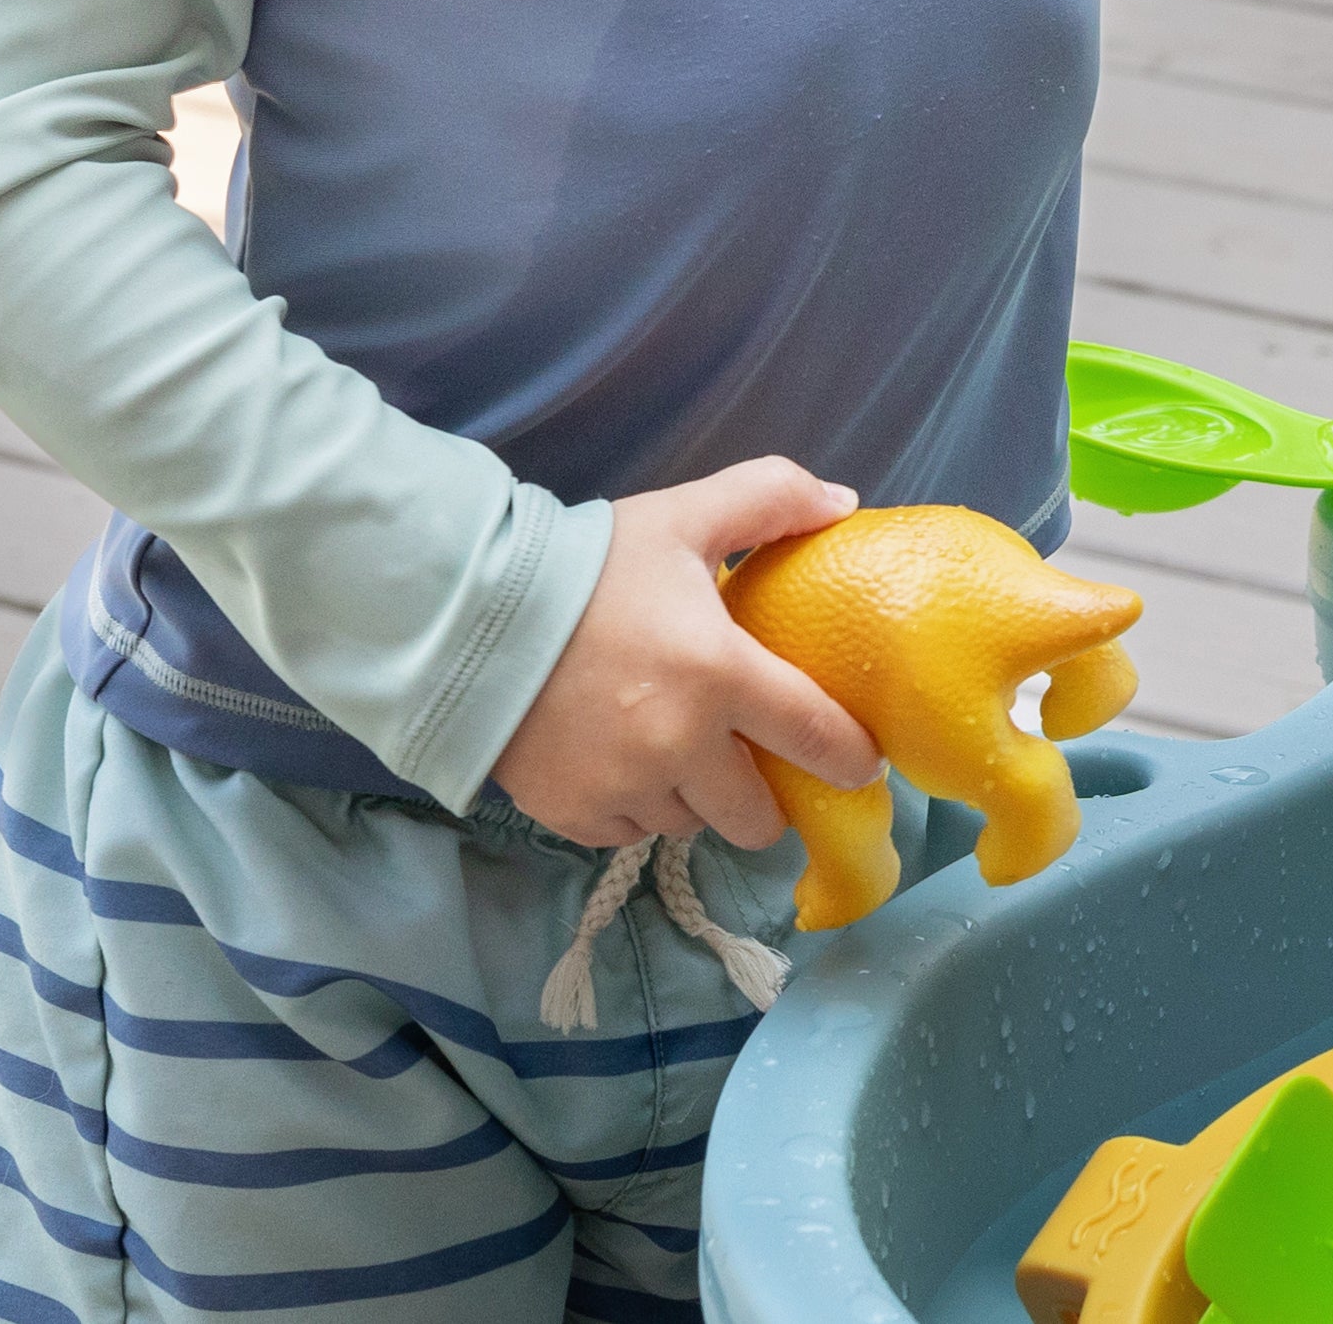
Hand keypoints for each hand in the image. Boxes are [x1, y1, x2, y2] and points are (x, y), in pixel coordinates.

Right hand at [492, 457, 881, 851]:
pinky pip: (631, 833)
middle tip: (753, 761)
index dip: (849, 758)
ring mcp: (623, 790)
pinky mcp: (573, 816)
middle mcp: (678, 748)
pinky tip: (627, 762)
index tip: (862, 765)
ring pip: (690, 824)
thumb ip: (772, 498)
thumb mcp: (685, 515)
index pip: (814, 736)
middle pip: (754, 816)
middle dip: (765, 797)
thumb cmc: (590, 565)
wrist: (470, 613)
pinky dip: (639, 808)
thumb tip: (844, 504)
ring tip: (680, 750)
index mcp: (719, 675)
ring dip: (696, 799)